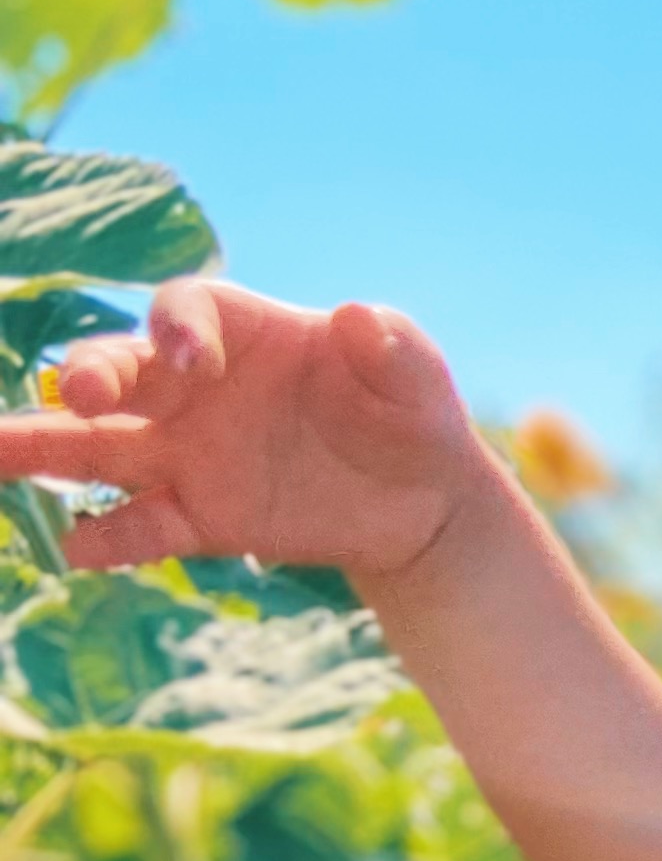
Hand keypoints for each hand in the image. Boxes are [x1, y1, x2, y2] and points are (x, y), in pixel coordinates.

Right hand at [0, 280, 486, 578]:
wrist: (421, 502)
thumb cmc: (412, 416)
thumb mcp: (419, 378)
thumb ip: (392, 347)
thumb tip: (354, 318)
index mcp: (244, 332)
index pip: (185, 311)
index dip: (177, 328)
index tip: (193, 361)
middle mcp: (196, 387)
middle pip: (119, 370)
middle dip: (89, 375)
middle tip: (77, 395)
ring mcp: (190, 452)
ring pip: (100, 447)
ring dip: (41, 449)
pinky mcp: (203, 516)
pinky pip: (142, 525)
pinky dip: (109, 538)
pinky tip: (73, 549)